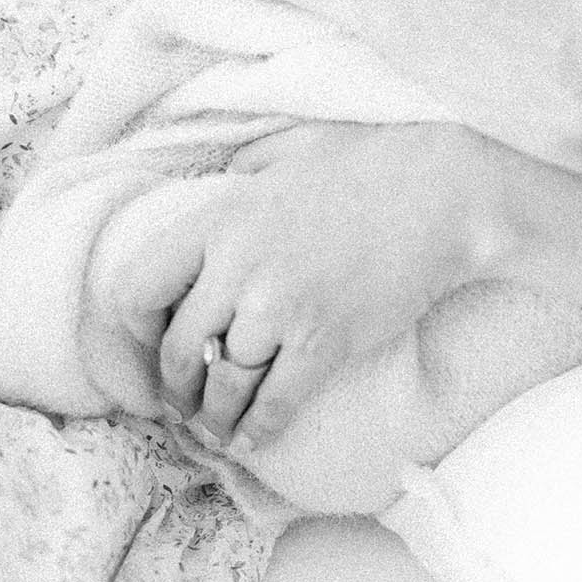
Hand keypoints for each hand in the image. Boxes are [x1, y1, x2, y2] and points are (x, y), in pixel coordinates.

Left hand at [97, 121, 483, 452]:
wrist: (444, 193)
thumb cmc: (374, 161)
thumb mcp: (294, 145)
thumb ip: (249, 164)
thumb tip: (230, 172)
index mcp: (221, 218)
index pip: (139, 286)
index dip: (137, 323)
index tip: (152, 337)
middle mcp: (240, 268)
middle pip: (179, 348)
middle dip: (174, 385)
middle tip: (180, 399)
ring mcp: (282, 309)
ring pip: (223, 385)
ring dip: (214, 415)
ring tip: (215, 425)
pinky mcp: (326, 342)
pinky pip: (275, 402)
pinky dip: (258, 428)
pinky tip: (252, 436)